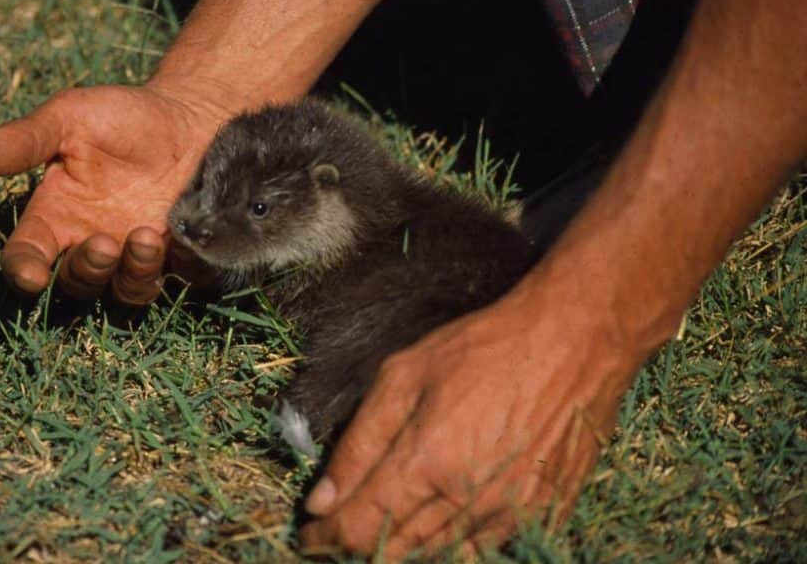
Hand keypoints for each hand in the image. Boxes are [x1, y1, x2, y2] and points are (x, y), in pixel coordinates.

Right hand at [0, 84, 224, 302]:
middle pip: (75, 284)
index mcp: (55, 216)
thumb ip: (24, 141)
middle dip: (85, 271)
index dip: (24, 271)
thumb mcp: (69, 118)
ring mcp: (135, 256)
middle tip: (104, 243)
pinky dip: (175, 271)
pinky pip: (174, 282)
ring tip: (145, 237)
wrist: (191, 117)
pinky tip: (181, 242)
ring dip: (129, 276)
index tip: (31, 275)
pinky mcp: (178, 258)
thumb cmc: (123, 116)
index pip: (27, 255)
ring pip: (122, 293)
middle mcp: (90, 243)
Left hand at [299, 274, 645, 558]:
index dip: (325, 537)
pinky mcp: (542, 515)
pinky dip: (452, 548)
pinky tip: (438, 527)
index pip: (358, 528)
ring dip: (402, 551)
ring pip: (438, 557)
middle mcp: (467, 501)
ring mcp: (510, 515)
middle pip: (395, 552)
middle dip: (357, 546)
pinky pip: (484, 551)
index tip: (309, 532)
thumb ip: (359, 443)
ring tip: (382, 530)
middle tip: (338, 531)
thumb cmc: (485, 348)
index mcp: (426, 465)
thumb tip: (322, 500)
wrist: (574, 341)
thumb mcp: (404, 376)